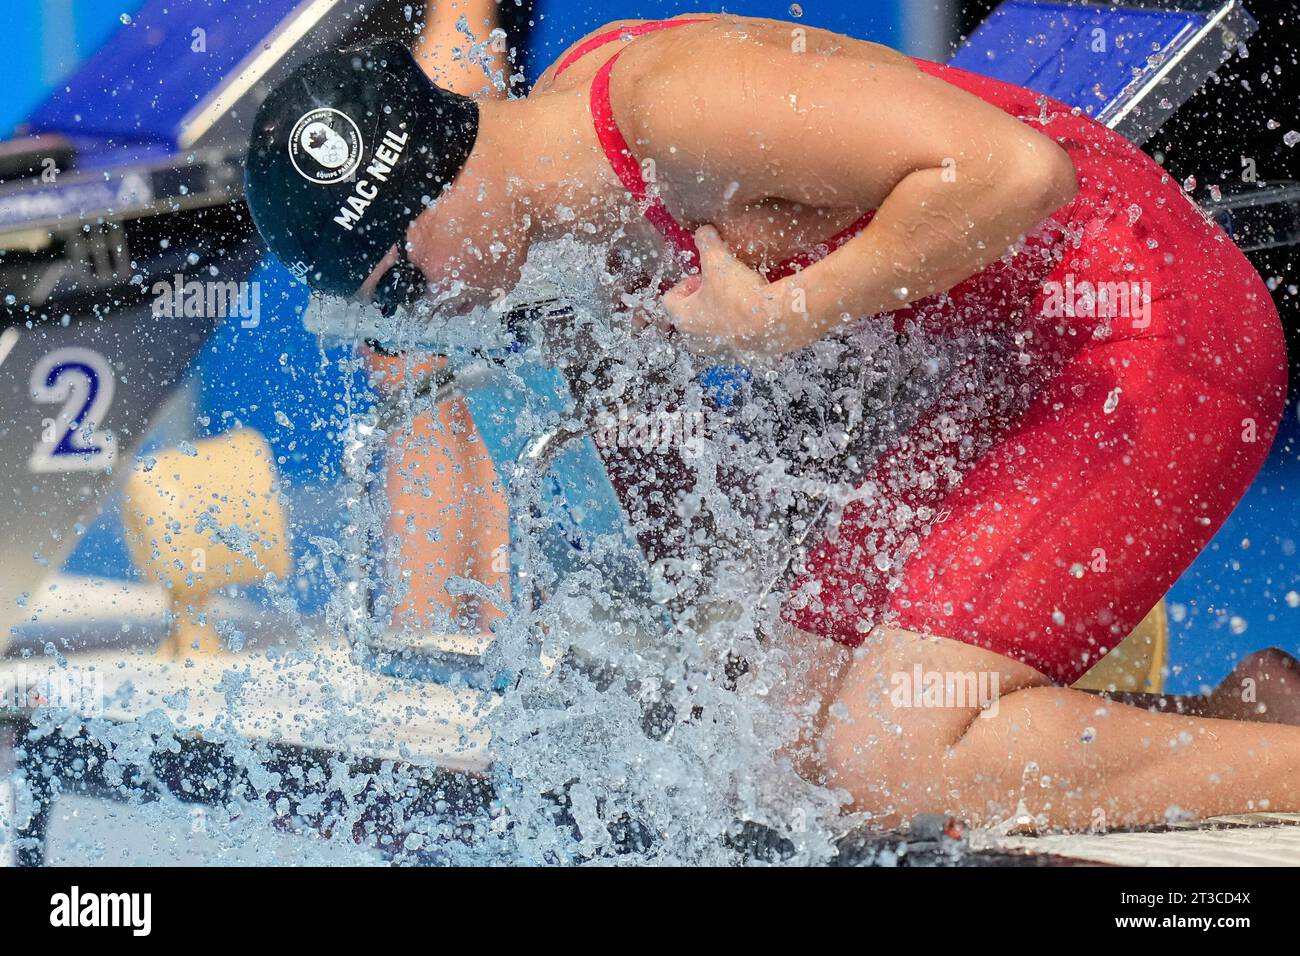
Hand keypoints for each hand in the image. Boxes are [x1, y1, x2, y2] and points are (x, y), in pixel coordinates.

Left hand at [660, 226, 789, 359]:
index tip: (702, 274)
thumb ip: (708, 243)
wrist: (774, 321)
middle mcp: (697, 340)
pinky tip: (755, 313)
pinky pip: (735, 340)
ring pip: (712, 331)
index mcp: (684, 318)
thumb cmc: (738, 294)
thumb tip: (704, 231)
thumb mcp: (719, 260)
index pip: (670, 299)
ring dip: (720, 316)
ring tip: (738, 299)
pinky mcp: (742, 356)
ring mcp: (719, 351)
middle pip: (690, 317)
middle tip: (719, 287)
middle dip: (702, 301)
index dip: (684, 283)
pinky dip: (741, 328)